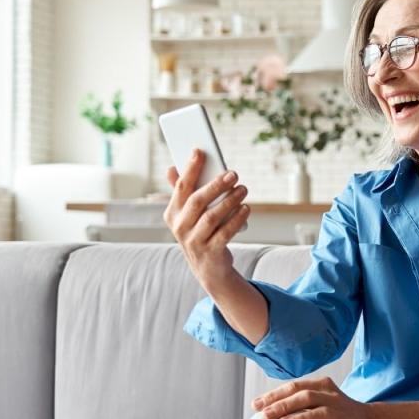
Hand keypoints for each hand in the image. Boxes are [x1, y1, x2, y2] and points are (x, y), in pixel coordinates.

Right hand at [163, 149, 249, 295]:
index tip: (200, 151)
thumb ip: (181, 192)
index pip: (181, 187)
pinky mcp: (210, 252)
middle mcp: (179, 227)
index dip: (190, 168)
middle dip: (216, 185)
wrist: (208, 268)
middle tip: (233, 173)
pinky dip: (237, 219)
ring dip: (229, 201)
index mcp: (172, 213)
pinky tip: (246, 208)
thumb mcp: (188, 214)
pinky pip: (225, 233)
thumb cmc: (200, 232)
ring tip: (243, 189)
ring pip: (212, 217)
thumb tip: (171, 167)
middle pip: (197, 201)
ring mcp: (193, 242)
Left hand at [253, 377, 373, 418]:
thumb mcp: (318, 398)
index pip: (295, 386)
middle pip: (306, 397)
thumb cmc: (335, 410)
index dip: (275, 395)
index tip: (256, 404)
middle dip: (283, 405)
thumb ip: (295, 399)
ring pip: (320, 414)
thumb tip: (261, 405)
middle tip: (264, 415)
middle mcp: (332, 397)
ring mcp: (342, 414)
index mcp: (322, 385)